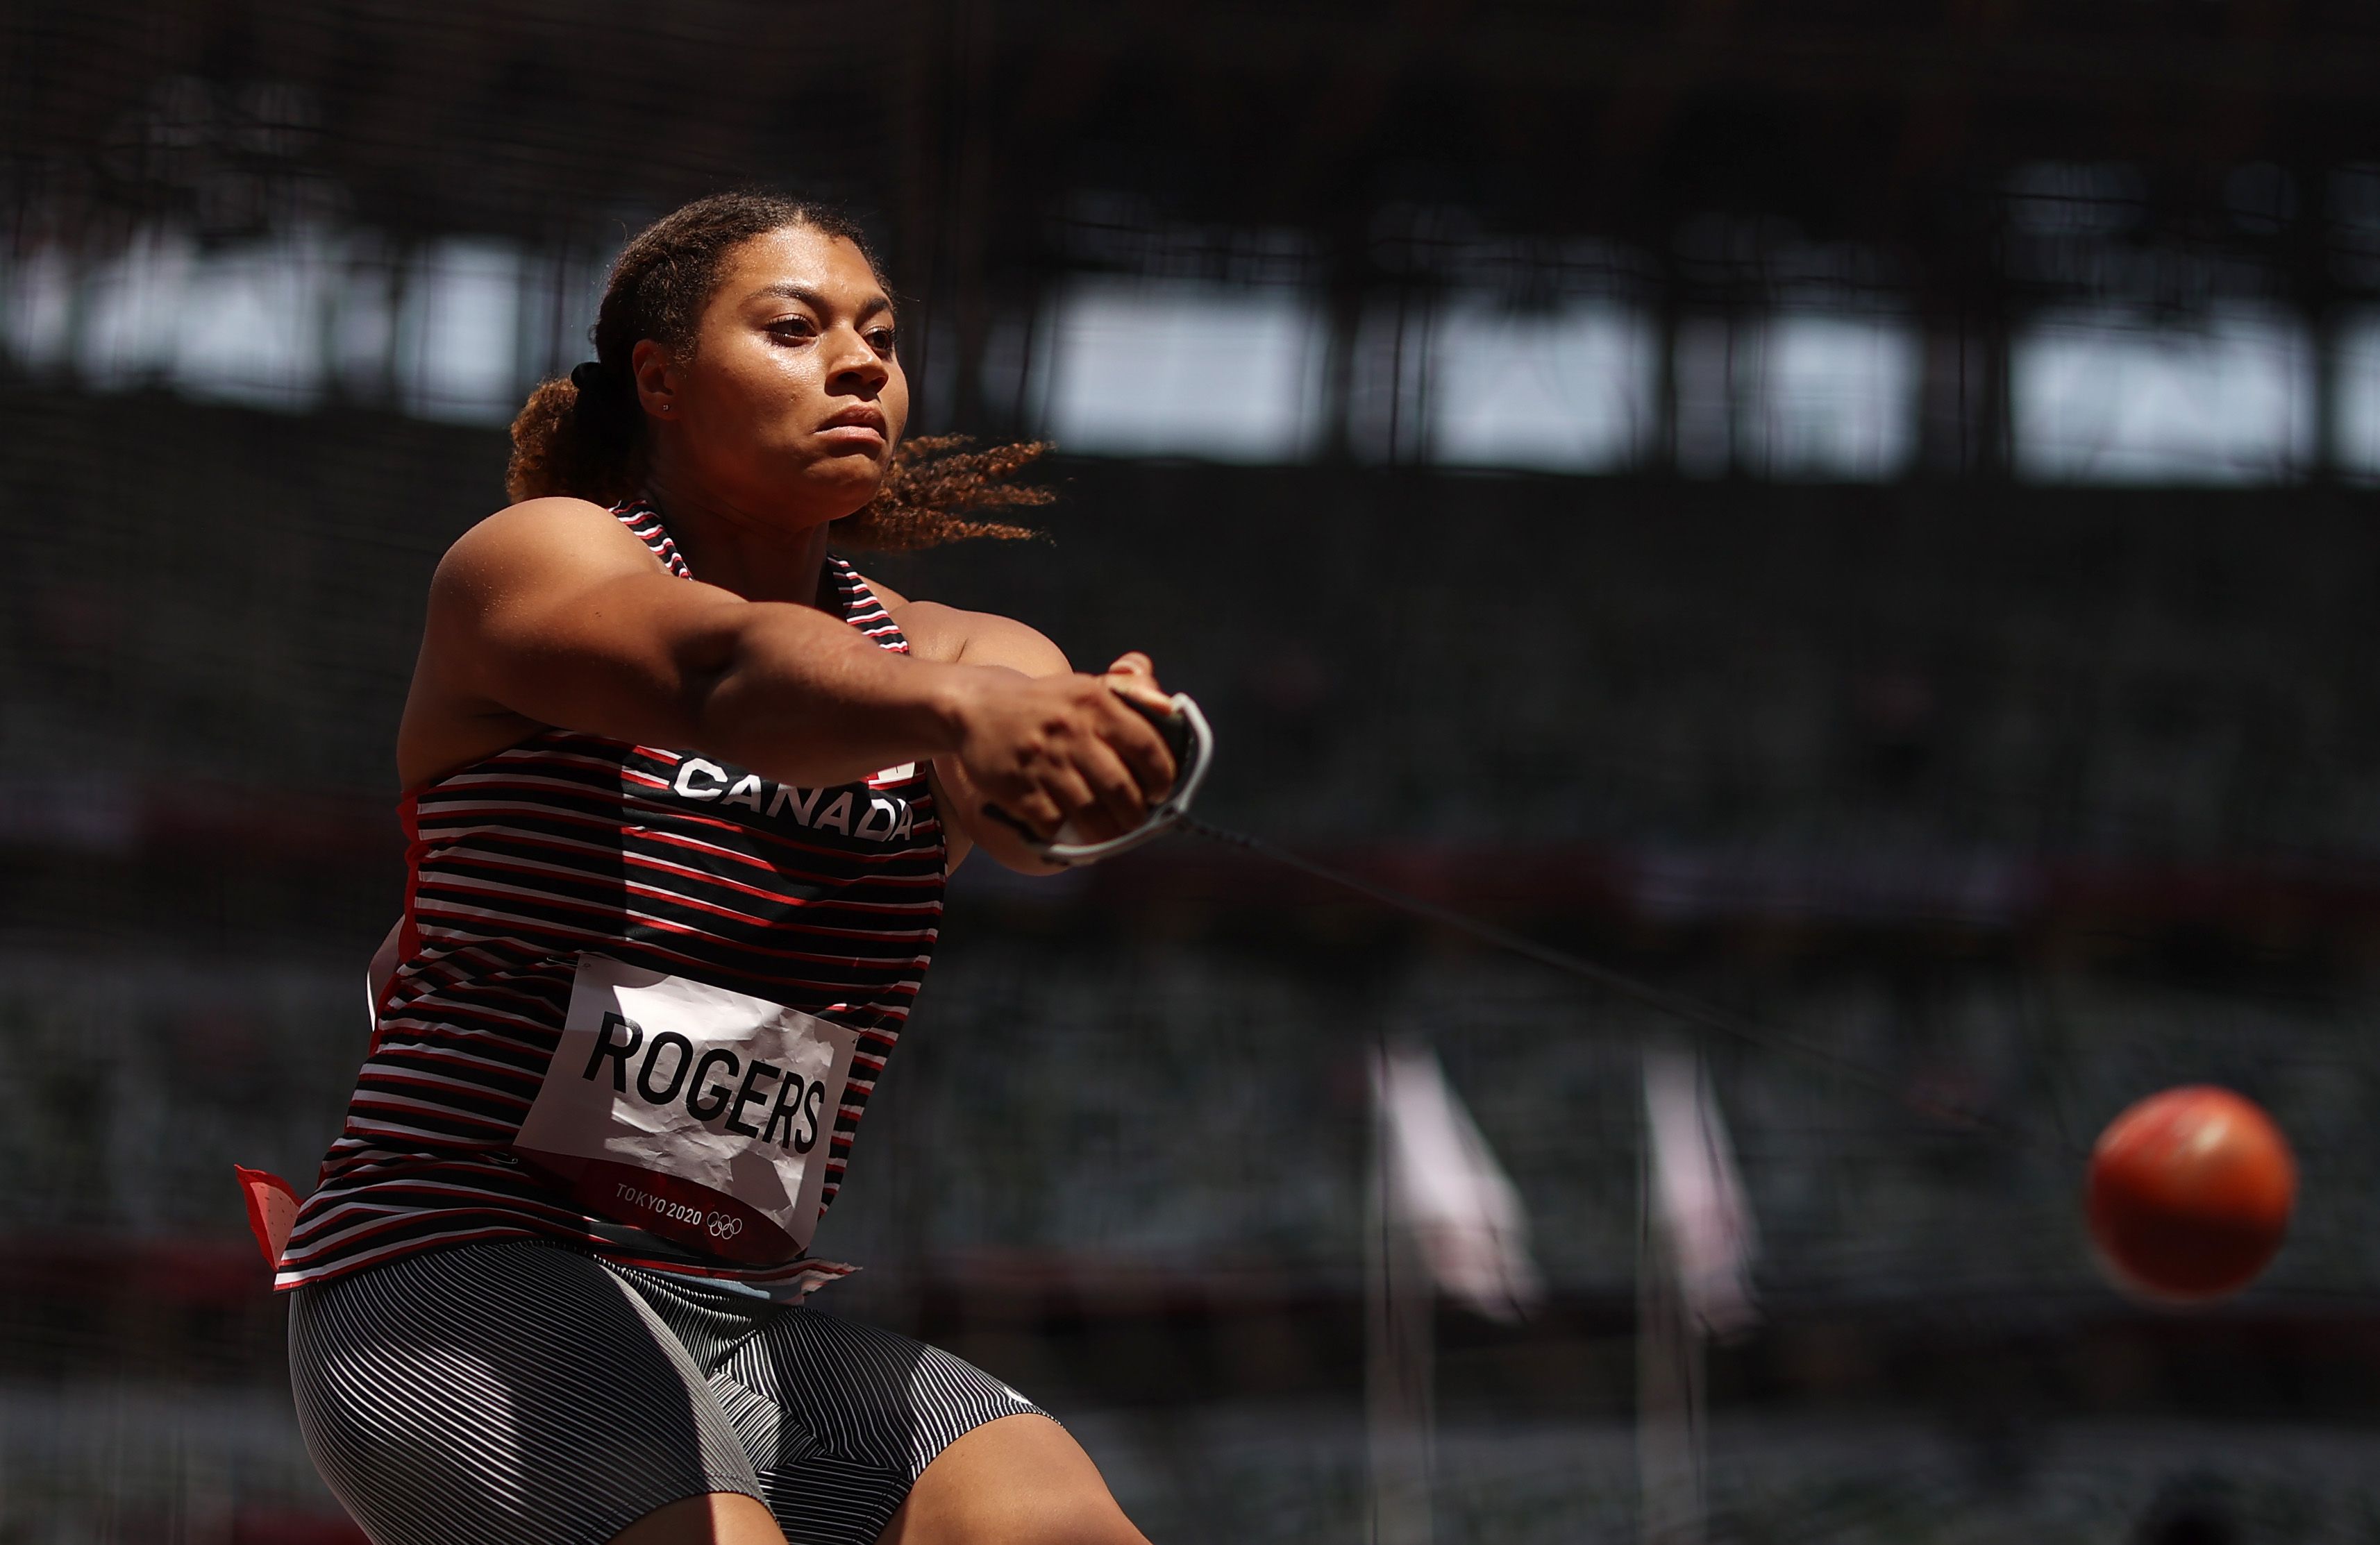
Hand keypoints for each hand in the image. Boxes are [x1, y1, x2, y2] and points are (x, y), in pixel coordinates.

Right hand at [953, 655, 1177, 844]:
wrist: (977, 706)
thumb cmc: (1046, 703)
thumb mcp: (1086, 686)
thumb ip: (1132, 692)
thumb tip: (1169, 707)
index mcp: (1094, 701)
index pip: (1145, 745)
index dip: (1162, 776)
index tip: (1160, 791)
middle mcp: (1070, 729)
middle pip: (1120, 789)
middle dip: (1135, 815)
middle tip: (1135, 820)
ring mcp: (1041, 760)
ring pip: (1090, 814)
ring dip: (1107, 832)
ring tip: (1111, 833)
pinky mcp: (1016, 787)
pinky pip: (1053, 824)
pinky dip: (1065, 833)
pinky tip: (1070, 829)